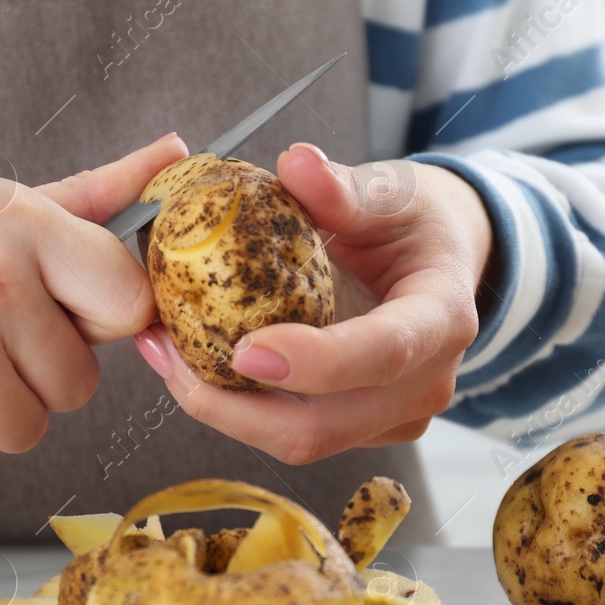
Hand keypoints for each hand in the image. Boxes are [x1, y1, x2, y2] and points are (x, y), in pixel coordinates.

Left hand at [135, 142, 492, 464]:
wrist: (442, 262)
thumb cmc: (415, 223)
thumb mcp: (390, 191)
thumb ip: (342, 187)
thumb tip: (296, 163)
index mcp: (441, 319)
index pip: (383, 354)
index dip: (315, 362)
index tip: (243, 349)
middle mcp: (424, 383)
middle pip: (324, 427)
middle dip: (234, 407)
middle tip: (166, 352)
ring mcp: (392, 417)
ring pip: (297, 440)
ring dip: (222, 409)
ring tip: (161, 351)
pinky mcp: (359, 429)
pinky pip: (289, 431)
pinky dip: (235, 406)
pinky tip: (189, 361)